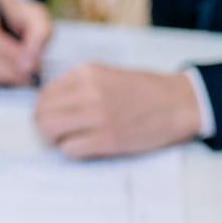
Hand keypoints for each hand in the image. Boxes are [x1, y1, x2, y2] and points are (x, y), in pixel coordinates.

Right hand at [0, 0, 51, 85]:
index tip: (30, 63)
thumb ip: (40, 34)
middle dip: (8, 70)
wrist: (3, 19)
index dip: (9, 53)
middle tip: (29, 76)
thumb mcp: (36, 17)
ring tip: (21, 77)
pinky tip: (7, 78)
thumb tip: (31, 59)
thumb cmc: (19, 18)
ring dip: (2, 78)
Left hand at [33, 64, 201, 158]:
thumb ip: (79, 84)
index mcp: (88, 72)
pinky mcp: (107, 139)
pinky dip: (71, 150)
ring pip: (50, 130)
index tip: (53, 115)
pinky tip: (84, 146)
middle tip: (55, 131)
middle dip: (43, 124)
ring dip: (54, 138)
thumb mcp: (108, 74)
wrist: (178, 103)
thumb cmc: (145, 90)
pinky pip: (69, 148)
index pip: (45, 92)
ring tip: (68, 139)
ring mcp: (98, 116)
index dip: (45, 107)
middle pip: (42, 113)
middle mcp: (89, 91)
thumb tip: (49, 102)